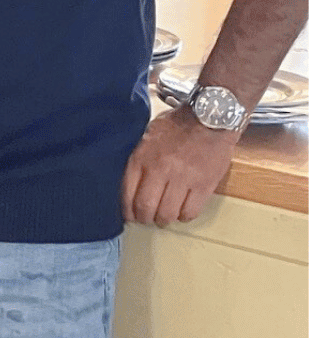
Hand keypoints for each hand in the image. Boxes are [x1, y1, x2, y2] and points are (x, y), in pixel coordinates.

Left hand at [122, 106, 239, 225]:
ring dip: (164, 219)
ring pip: (168, 213)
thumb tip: (130, 178)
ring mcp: (183, 179)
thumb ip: (139, 155)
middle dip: (144, 218)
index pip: (128, 192)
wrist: (211, 117)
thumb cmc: (178, 123)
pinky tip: (182, 211)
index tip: (129, 215)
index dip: (127, 210)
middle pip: (146, 207)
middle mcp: (161, 170)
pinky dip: (184, 216)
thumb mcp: (147, 133)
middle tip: (146, 219)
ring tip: (164, 217)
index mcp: (142, 156)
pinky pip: (191, 212)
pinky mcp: (204, 185)